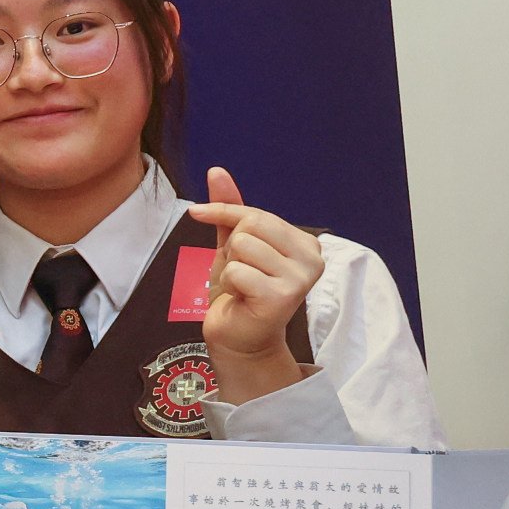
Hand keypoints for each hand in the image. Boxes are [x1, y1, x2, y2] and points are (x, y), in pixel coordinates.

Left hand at [188, 166, 324, 399]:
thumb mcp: (232, 244)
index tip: (196, 212)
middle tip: (240, 273)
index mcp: (306, 243)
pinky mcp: (283, 297)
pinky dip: (229, 285)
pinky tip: (242, 299)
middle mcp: (312, 258)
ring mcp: (300, 278)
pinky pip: (237, 271)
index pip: (257, 213)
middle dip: (233, 248)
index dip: (224, 212)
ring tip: (242, 287)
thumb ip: (230, 208)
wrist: (239, 338)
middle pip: (251, 226)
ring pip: (242, 246)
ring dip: (231, 268)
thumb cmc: (240, 291)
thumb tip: (216, 170)